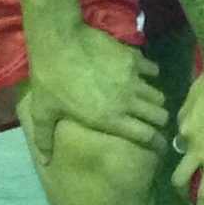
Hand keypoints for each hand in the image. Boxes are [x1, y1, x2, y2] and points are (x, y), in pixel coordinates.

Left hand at [19, 21, 169, 165]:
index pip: (147, 136)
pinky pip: (153, 70)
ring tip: (146, 99)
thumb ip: (44, 138)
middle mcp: (127, 101)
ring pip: (158, 95)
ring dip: (154, 100)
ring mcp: (133, 78)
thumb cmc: (50, 80)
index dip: (157, 143)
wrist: (59, 42)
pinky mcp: (133, 58)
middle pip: (160, 116)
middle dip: (159, 121)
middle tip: (153, 120)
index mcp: (110, 118)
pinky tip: (141, 74)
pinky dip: (150, 74)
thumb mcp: (43, 112)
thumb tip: (45, 162)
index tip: (159, 146)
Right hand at [172, 54, 203, 204]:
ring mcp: (186, 130)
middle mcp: (197, 149)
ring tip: (201, 153)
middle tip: (189, 195)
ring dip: (189, 158)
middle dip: (183, 192)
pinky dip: (192, 133)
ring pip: (182, 152)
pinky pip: (184, 129)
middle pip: (180, 180)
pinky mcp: (182, 114)